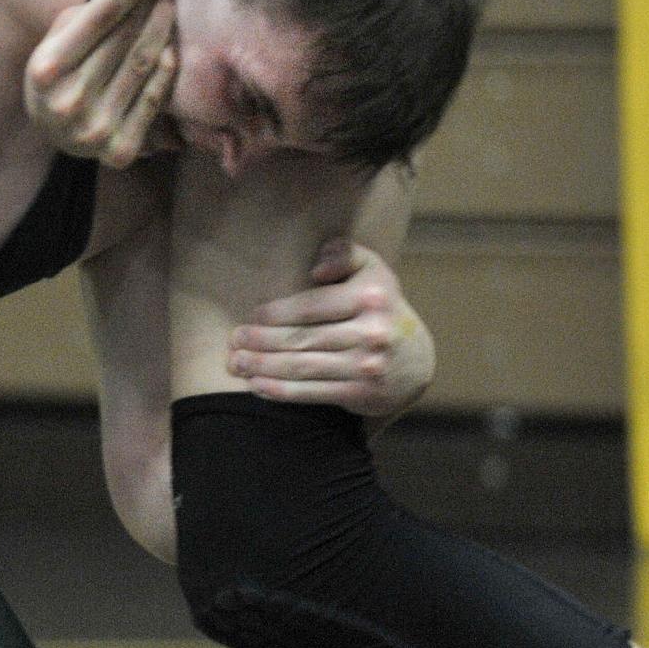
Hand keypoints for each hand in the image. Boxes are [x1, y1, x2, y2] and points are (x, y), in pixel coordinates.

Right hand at [24, 0, 177, 166]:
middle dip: (149, 4)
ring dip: (162, 30)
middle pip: (125, 39)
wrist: (54, 133)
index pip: (100, 17)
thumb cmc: (58, 73)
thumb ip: (89, 14)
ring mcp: (96, 129)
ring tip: (169, 7)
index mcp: (46, 70)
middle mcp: (70, 102)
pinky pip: (153, 99)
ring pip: (142, 65)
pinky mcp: (120, 150)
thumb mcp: (56, 41)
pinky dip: (165, 70)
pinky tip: (170, 47)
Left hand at [227, 240, 434, 418]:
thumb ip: (343, 253)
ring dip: (262, 367)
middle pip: (302, 338)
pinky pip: (313, 392)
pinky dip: (281, 391)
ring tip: (235, 364)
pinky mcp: (363, 394)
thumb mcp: (370, 268)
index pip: (311, 305)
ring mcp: (369, 366)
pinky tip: (256, 386)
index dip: (276, 313)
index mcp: (371, 297)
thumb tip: (316, 269)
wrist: (415, 358)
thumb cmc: (377, 304)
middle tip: (233, 341)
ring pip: (303, 367)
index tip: (252, 316)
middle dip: (261, 341)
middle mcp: (373, 332)